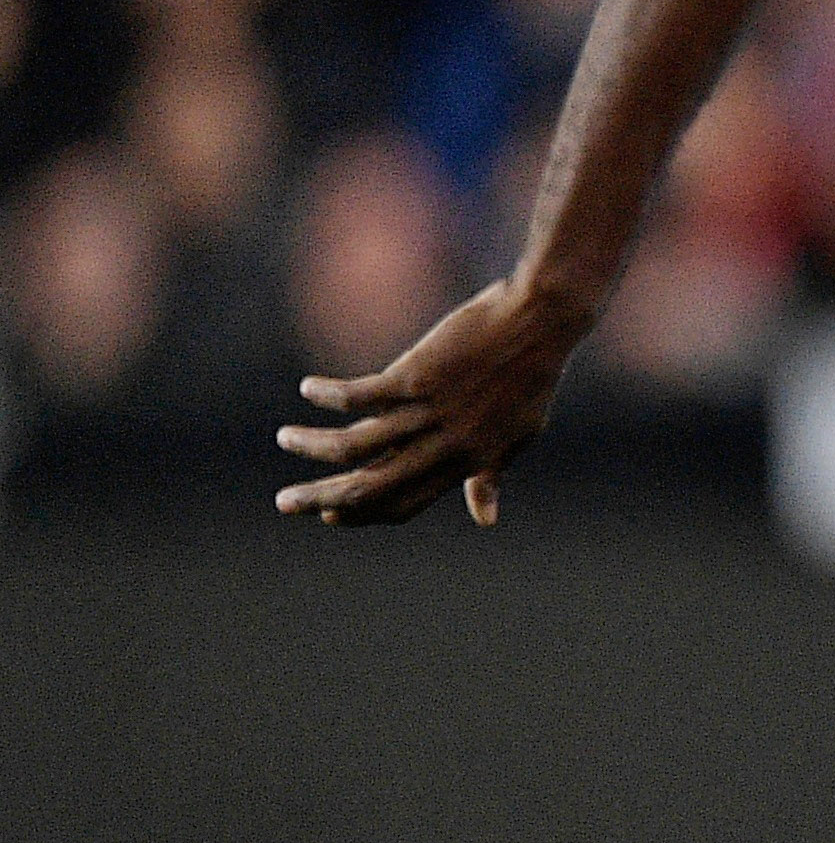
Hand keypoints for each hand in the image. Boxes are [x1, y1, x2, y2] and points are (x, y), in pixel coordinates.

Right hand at [271, 276, 590, 528]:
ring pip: (353, 445)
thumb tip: (485, 519)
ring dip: (311, 445)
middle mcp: (445, 446)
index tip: (330, 515)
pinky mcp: (416, 377)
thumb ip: (490, 475)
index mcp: (466, 463)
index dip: (364, 515)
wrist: (541, 323)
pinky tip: (309, 388)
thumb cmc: (530, 378)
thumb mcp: (518, 436)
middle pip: (369, 486)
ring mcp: (430, 413)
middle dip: (322, 498)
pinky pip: (357, 396)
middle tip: (284, 502)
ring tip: (285, 438)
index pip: (404, 505)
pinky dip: (327, 395)